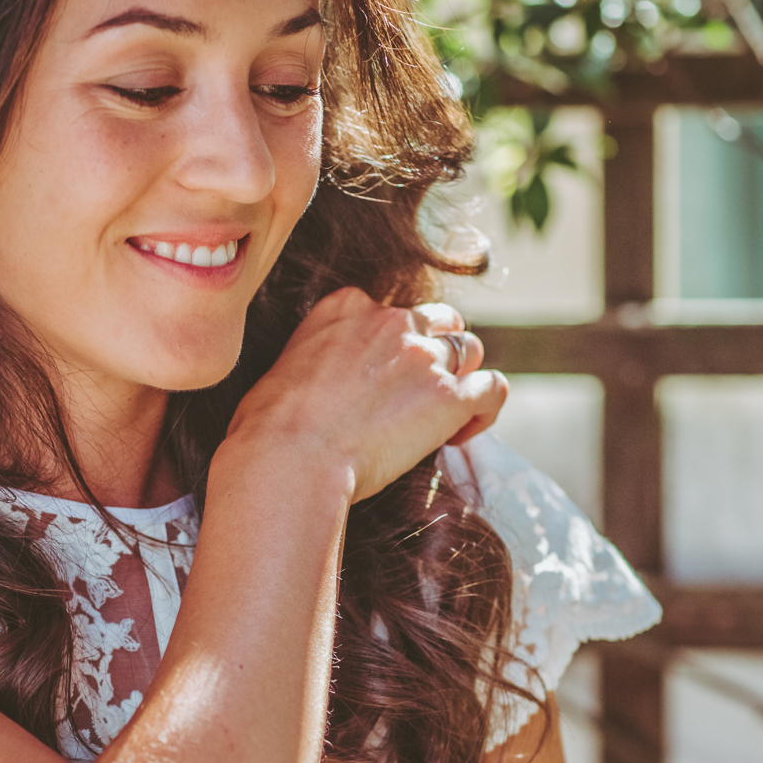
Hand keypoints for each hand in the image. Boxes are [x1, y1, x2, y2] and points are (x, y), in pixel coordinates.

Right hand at [227, 288, 506, 502]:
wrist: (289, 456)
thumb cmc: (270, 425)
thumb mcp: (285, 367)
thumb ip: (315, 357)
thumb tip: (315, 383)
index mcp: (346, 306)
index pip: (391, 311)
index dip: (395, 344)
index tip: (383, 377)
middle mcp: (391, 321)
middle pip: (438, 322)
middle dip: (437, 351)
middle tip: (420, 392)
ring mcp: (424, 356)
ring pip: (469, 349)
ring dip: (462, 377)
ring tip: (444, 414)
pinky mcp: (449, 396)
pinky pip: (492, 388)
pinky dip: (486, 408)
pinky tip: (463, 432)